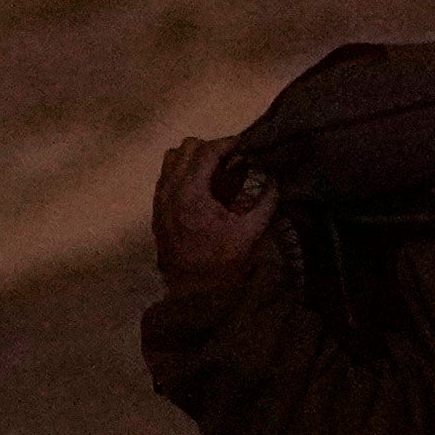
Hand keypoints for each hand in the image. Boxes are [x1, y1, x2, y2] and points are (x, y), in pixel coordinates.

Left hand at [150, 136, 285, 288]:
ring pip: (173, 158)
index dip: (228, 143)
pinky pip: (167, 175)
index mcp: (191, 194)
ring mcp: (160, 198)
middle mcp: (170, 190)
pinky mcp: (157, 208)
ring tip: (216, 173)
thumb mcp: (250, 233)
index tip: (246, 146)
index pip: (207, 151)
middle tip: (232, 161)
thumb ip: (266, 202)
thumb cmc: (222, 263)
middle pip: (187, 148)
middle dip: (211, 149)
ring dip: (194, 159)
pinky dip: (184, 172)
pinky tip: (203, 188)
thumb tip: (277, 179)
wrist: (193, 292)